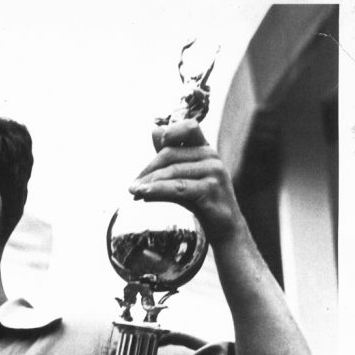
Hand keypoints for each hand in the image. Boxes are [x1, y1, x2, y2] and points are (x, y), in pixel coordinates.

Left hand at [128, 118, 244, 245]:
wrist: (222, 227)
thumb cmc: (200, 199)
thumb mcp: (184, 175)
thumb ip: (171, 154)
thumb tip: (155, 129)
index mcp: (205, 148)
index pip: (189, 127)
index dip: (171, 131)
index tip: (155, 144)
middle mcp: (212, 156)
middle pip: (169, 154)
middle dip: (147, 170)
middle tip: (132, 187)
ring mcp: (214, 172)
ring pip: (172, 172)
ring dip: (148, 183)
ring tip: (133, 192)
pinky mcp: (211, 189)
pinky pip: (178, 187)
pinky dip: (157, 191)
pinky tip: (144, 196)